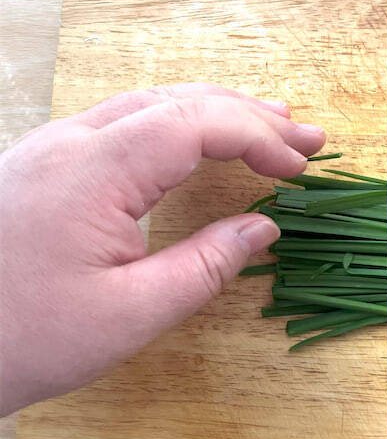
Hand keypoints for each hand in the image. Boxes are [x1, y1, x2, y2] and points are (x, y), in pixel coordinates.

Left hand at [0, 83, 325, 413]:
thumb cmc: (23, 338)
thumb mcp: (129, 314)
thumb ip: (205, 266)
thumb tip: (263, 229)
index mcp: (92, 171)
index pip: (193, 123)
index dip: (256, 136)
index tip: (300, 166)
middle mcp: (69, 142)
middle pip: (175, 100)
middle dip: (248, 114)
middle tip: (306, 139)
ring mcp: (50, 148)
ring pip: (147, 103)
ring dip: (214, 112)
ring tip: (269, 126)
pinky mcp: (42, 165)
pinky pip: (122, 122)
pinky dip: (177, 124)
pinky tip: (198, 142)